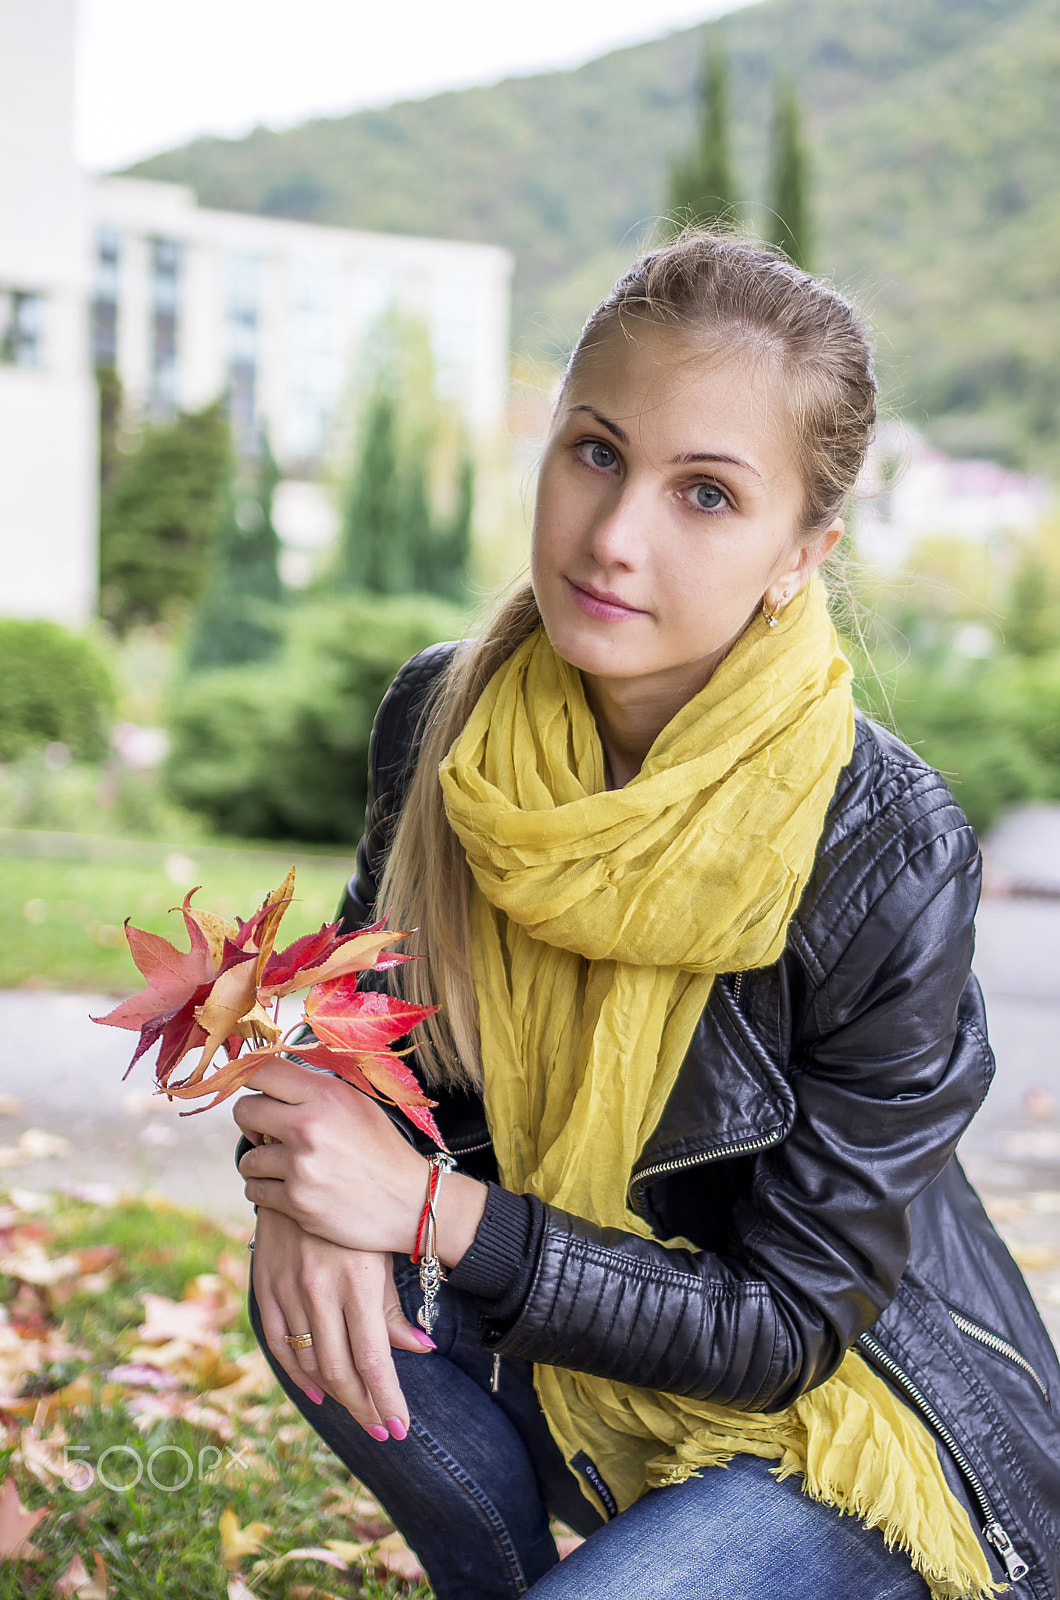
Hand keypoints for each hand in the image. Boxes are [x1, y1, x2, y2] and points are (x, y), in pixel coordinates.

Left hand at [234, 1059, 487, 1264]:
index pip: (264, 1071)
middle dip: (250, 1121)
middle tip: (264, 1131)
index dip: (249, 1078)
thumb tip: (270, 1079)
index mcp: (326, 1095)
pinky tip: (286, 1188)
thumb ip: (314, 1090)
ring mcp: (300, 1166)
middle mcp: (309, 1126)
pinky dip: (265, 1191)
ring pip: (246, 1158)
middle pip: (244, 1110)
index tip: (253, 1090)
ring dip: (259, 1163)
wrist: (411, 1202)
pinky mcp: (296, 1202)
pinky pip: (254, 1191)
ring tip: (282, 1166)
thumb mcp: (357, 1104)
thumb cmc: (383, 1149)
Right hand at [250, 1205, 432, 1438]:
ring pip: (309, 1362)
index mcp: (357, 1280)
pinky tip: (317, 1391)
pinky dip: (298, 1373)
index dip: (385, 1399)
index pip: (372, 1358)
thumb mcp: (380, 1255)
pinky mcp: (265, 1286)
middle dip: (364, 1407)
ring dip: (336, 1396)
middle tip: (383, 1428)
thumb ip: (393, 1309)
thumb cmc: (356, 1215)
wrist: (302, 1169)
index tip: (400, 1428)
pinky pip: (279, 1343)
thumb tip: (420, 1351)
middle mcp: (320, 1289)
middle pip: (340, 1370)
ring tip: (359, 1412)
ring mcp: (288, 1289)